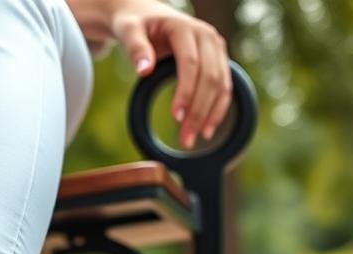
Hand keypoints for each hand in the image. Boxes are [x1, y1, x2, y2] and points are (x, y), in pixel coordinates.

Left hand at [88, 0, 231, 148]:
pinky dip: (217, 109)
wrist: (145, 15)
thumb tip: (144, 70)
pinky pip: (224, 86)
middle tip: (185, 139)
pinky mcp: (218, 59)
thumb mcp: (128, 30)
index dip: (186, 92)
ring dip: (210, 114)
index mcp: (184, 27)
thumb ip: (135, 48)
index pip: (191, 63)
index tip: (175, 117)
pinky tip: (207, 128)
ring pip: (221, 84)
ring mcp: (216, 47)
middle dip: (198, 111)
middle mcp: (207, 35)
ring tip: (194, 138)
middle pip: (210, 77)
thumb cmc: (134, 23)